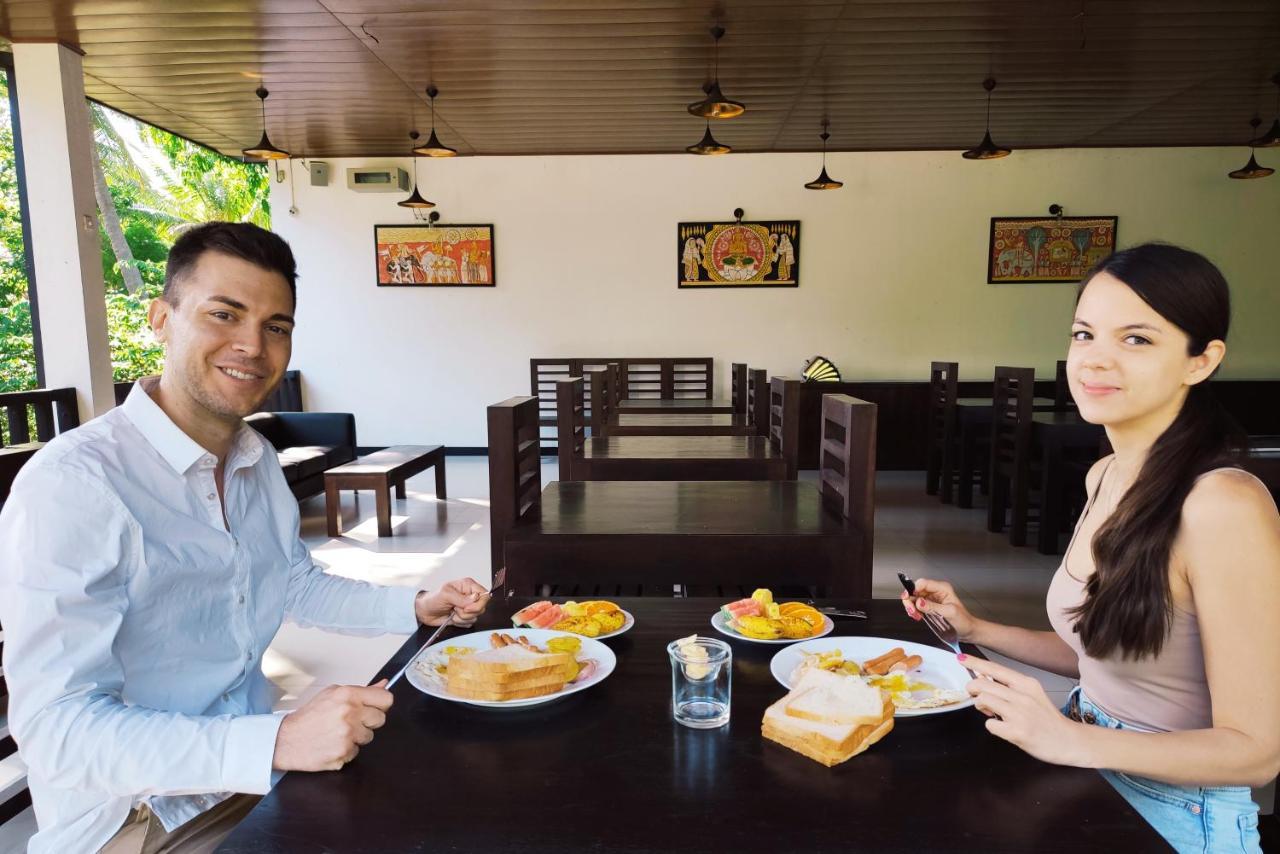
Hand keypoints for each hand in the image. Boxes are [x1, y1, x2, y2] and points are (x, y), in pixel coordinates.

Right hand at [272, 680, 393, 771]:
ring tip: (338, 733)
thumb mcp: (332, 694)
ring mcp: (347, 735)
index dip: (381, 705)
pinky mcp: (343, 753)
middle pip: (380, 719)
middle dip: (368, 721)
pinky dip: (346, 750)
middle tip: (350, 722)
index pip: (385, 699)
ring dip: (357, 737)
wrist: (285, 740)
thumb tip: (384, 684)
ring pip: (369, 737)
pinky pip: (356, 752)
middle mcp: (350, 714)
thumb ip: (361, 690)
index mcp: (348, 695)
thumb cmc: (309, 717)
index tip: (375, 708)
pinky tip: (332, 744)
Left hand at [415, 578, 489, 626]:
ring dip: (462, 618)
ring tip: (452, 612)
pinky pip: (470, 623)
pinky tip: (453, 617)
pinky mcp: (465, 617)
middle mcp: (470, 596)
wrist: (425, 612)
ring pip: (475, 617)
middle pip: (482, 607)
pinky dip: (460, 623)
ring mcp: (468, 607)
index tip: (467, 608)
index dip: (478, 603)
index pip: (484, 594)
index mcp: (468, 586)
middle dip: (467, 612)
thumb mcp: (445, 594)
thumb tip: (475, 598)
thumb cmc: (433, 599)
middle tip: (456, 608)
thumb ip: (461, 597)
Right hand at [899, 577, 979, 640]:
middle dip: (911, 600)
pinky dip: (914, 611)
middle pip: (915, 590)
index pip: (923, 583)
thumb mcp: (949, 613)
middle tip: (912, 610)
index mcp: (942, 588)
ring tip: (916, 615)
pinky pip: (916, 606)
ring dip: (911, 607)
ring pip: (913, 598)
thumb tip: (919, 602)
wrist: (967, 630)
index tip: (912, 600)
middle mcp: (935, 591)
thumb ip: (933, 607)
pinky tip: (918, 616)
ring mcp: (931, 599)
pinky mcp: (928, 606)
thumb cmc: (963, 621)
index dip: (914, 590)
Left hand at [960, 655, 1083, 766]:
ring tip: (993, 713)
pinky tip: (1003, 728)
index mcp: (1027, 684)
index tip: (960, 658)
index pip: (996, 669)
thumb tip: (982, 678)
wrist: (1069, 741)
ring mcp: (1020, 714)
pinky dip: (992, 725)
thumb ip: (1009, 687)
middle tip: (979, 699)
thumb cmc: (1047, 718)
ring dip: (982, 707)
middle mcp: (1023, 695)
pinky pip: (989, 724)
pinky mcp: (1017, 732)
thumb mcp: (1032, 695)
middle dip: (974, 691)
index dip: (975, 663)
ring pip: (983, 700)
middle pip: (983, 685)